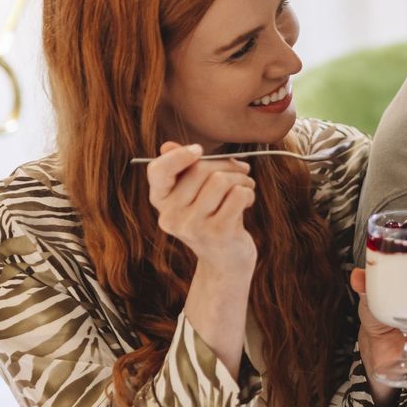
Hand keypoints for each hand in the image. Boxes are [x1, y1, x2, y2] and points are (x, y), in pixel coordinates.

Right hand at [144, 142, 255, 271]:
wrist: (226, 261)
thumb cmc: (212, 218)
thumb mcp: (194, 194)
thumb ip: (183, 169)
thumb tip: (167, 145)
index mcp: (161, 202)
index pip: (158, 170)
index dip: (179, 155)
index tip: (199, 150)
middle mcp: (171, 216)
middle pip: (200, 169)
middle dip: (227, 165)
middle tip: (241, 171)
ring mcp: (193, 227)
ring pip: (221, 180)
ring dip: (241, 178)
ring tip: (245, 187)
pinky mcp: (218, 233)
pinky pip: (238, 194)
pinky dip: (248, 192)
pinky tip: (247, 201)